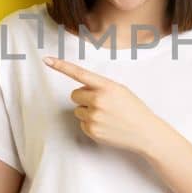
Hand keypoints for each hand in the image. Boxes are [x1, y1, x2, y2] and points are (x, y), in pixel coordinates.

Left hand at [44, 56, 174, 156]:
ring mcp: (94, 116)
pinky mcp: (91, 130)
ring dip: (87, 112)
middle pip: (74, 94)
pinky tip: (105, 125)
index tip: (47, 60)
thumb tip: (82, 90)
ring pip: (77, 110)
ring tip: (106, 116)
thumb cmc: (133, 109)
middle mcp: (98, 100)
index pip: (80, 73)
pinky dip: (90, 124)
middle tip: (101, 104)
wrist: (145, 132)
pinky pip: (81, 123)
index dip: (61, 66)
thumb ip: (100, 86)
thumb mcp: (120, 90)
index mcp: (107, 86)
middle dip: (83, 98)